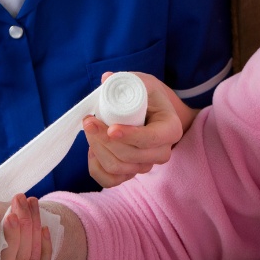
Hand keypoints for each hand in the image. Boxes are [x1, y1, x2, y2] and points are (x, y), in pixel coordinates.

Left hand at [83, 71, 195, 187]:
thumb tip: (106, 79)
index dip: (130, 136)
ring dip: (98, 149)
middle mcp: (162, 152)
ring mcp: (146, 165)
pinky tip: (92, 150)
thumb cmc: (148, 96)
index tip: (110, 128)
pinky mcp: (131, 173)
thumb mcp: (142, 83)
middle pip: (131, 156)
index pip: (151, 139)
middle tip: (89, 120)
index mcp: (171, 129)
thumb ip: (126, 80)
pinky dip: (96, 167)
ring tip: (89, 129)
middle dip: (104, 141)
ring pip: (118, 168)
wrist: (151, 112)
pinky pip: (110, 181)